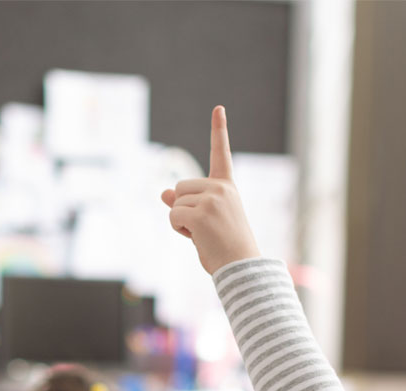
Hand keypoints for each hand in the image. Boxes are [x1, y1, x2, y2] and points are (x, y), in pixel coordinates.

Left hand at [162, 106, 259, 274]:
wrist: (242, 268)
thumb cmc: (226, 248)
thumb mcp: (205, 221)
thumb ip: (186, 204)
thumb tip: (163, 193)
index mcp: (227, 187)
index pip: (221, 154)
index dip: (219, 130)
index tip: (218, 107)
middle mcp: (221, 188)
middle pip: (180, 187)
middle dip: (182, 208)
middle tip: (204, 228)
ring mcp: (212, 199)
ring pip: (174, 202)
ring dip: (180, 221)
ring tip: (203, 234)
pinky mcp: (201, 213)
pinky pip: (173, 215)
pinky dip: (178, 229)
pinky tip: (197, 238)